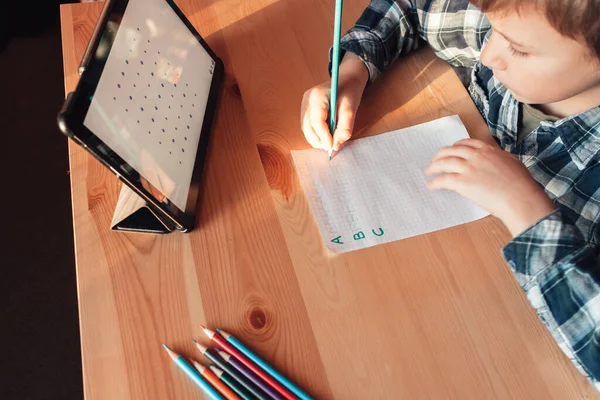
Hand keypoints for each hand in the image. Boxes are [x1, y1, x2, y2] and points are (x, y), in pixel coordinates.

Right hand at [301, 52, 367, 150]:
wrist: (346, 79)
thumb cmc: (350, 91)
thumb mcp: (352, 108)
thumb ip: (345, 127)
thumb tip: (336, 145)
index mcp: (318, 96)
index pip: (317, 121)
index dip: (324, 136)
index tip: (332, 147)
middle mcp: (307, 100)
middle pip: (308, 127)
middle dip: (318, 140)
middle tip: (331, 147)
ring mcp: (304, 104)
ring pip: (305, 129)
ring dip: (316, 139)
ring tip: (329, 142)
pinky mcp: (305, 109)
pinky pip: (307, 126)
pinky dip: (315, 134)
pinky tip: (325, 136)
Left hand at [425, 138, 555, 235]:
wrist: (520, 198)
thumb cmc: (521, 185)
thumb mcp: (512, 163)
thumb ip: (499, 159)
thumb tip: (495, 161)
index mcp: (489, 150)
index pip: (467, 143)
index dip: (456, 146)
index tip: (452, 150)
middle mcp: (476, 156)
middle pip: (452, 150)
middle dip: (441, 154)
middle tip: (434, 160)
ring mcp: (468, 168)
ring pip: (444, 163)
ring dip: (434, 167)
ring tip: (428, 171)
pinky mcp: (462, 182)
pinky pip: (444, 180)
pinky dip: (436, 182)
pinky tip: (432, 185)